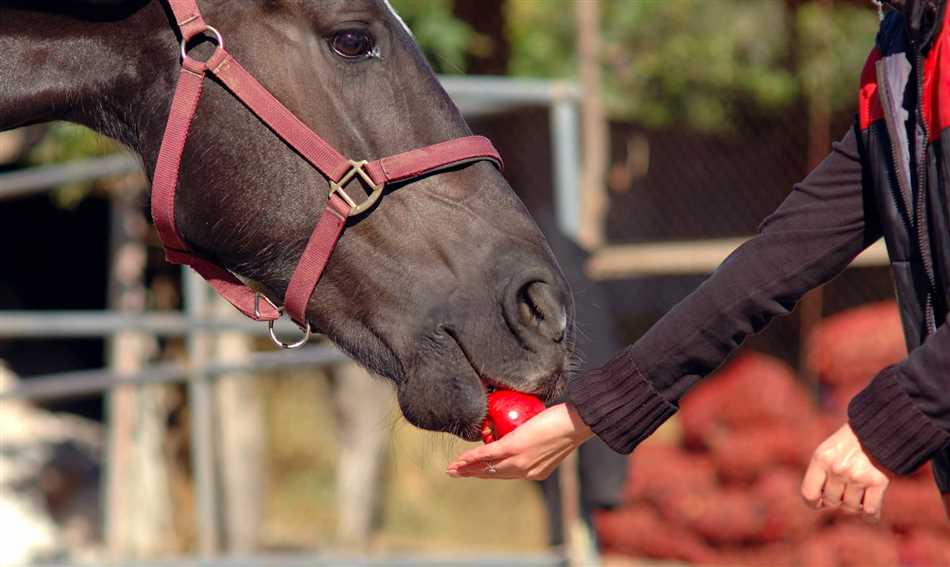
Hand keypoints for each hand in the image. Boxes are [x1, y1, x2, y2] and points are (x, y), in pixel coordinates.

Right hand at [446, 402, 592, 479]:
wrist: (577, 422)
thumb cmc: (568, 424)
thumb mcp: (551, 437)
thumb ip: (538, 440)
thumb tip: (528, 429)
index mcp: (536, 471)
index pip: (508, 473)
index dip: (490, 473)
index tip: (476, 472)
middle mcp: (526, 471)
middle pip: (493, 474)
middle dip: (473, 474)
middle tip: (458, 473)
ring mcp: (519, 461)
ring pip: (487, 467)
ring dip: (467, 468)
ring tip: (454, 469)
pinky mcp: (513, 448)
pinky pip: (487, 454)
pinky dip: (471, 457)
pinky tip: (460, 460)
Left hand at [801, 423, 889, 520]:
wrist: (879, 431)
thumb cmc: (849, 444)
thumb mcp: (827, 452)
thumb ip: (820, 475)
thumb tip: (818, 504)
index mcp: (821, 459)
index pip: (809, 494)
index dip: (814, 502)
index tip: (820, 502)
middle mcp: (838, 468)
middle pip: (831, 503)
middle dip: (837, 500)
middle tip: (845, 489)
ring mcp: (858, 476)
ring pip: (851, 508)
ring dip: (855, 505)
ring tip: (858, 491)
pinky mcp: (879, 481)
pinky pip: (871, 511)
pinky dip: (871, 514)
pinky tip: (870, 509)